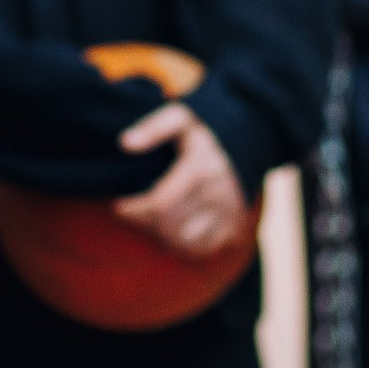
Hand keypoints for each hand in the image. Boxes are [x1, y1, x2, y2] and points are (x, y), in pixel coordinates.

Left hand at [114, 102, 247, 259]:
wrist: (250, 137)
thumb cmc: (203, 129)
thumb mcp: (180, 118)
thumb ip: (153, 128)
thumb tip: (125, 143)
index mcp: (202, 169)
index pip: (161, 205)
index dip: (134, 211)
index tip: (118, 205)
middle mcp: (218, 195)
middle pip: (170, 227)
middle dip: (143, 224)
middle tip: (130, 213)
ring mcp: (228, 213)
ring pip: (186, 243)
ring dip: (160, 237)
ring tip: (148, 221)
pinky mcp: (234, 225)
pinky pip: (204, 249)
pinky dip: (182, 246)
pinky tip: (168, 232)